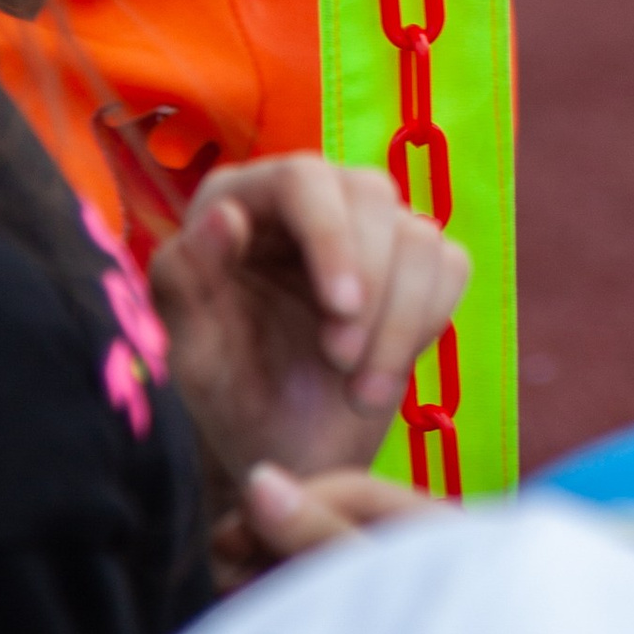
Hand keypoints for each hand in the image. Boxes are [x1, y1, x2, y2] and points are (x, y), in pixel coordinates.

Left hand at [150, 155, 469, 491]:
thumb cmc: (228, 400)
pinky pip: (449, 265)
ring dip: (399, 320)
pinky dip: (425, 323)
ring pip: (418, 235)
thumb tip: (223, 214)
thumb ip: (183, 283)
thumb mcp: (191, 357)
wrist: (282, 452)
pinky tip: (383, 374)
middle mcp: (309, 201)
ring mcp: (367, 230)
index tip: (342, 308)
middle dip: (371, 285)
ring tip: (361, 390)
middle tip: (342, 363)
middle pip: (371, 195)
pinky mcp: (411, 265)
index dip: (331, 235)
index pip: (302, 180)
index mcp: (242, 203)